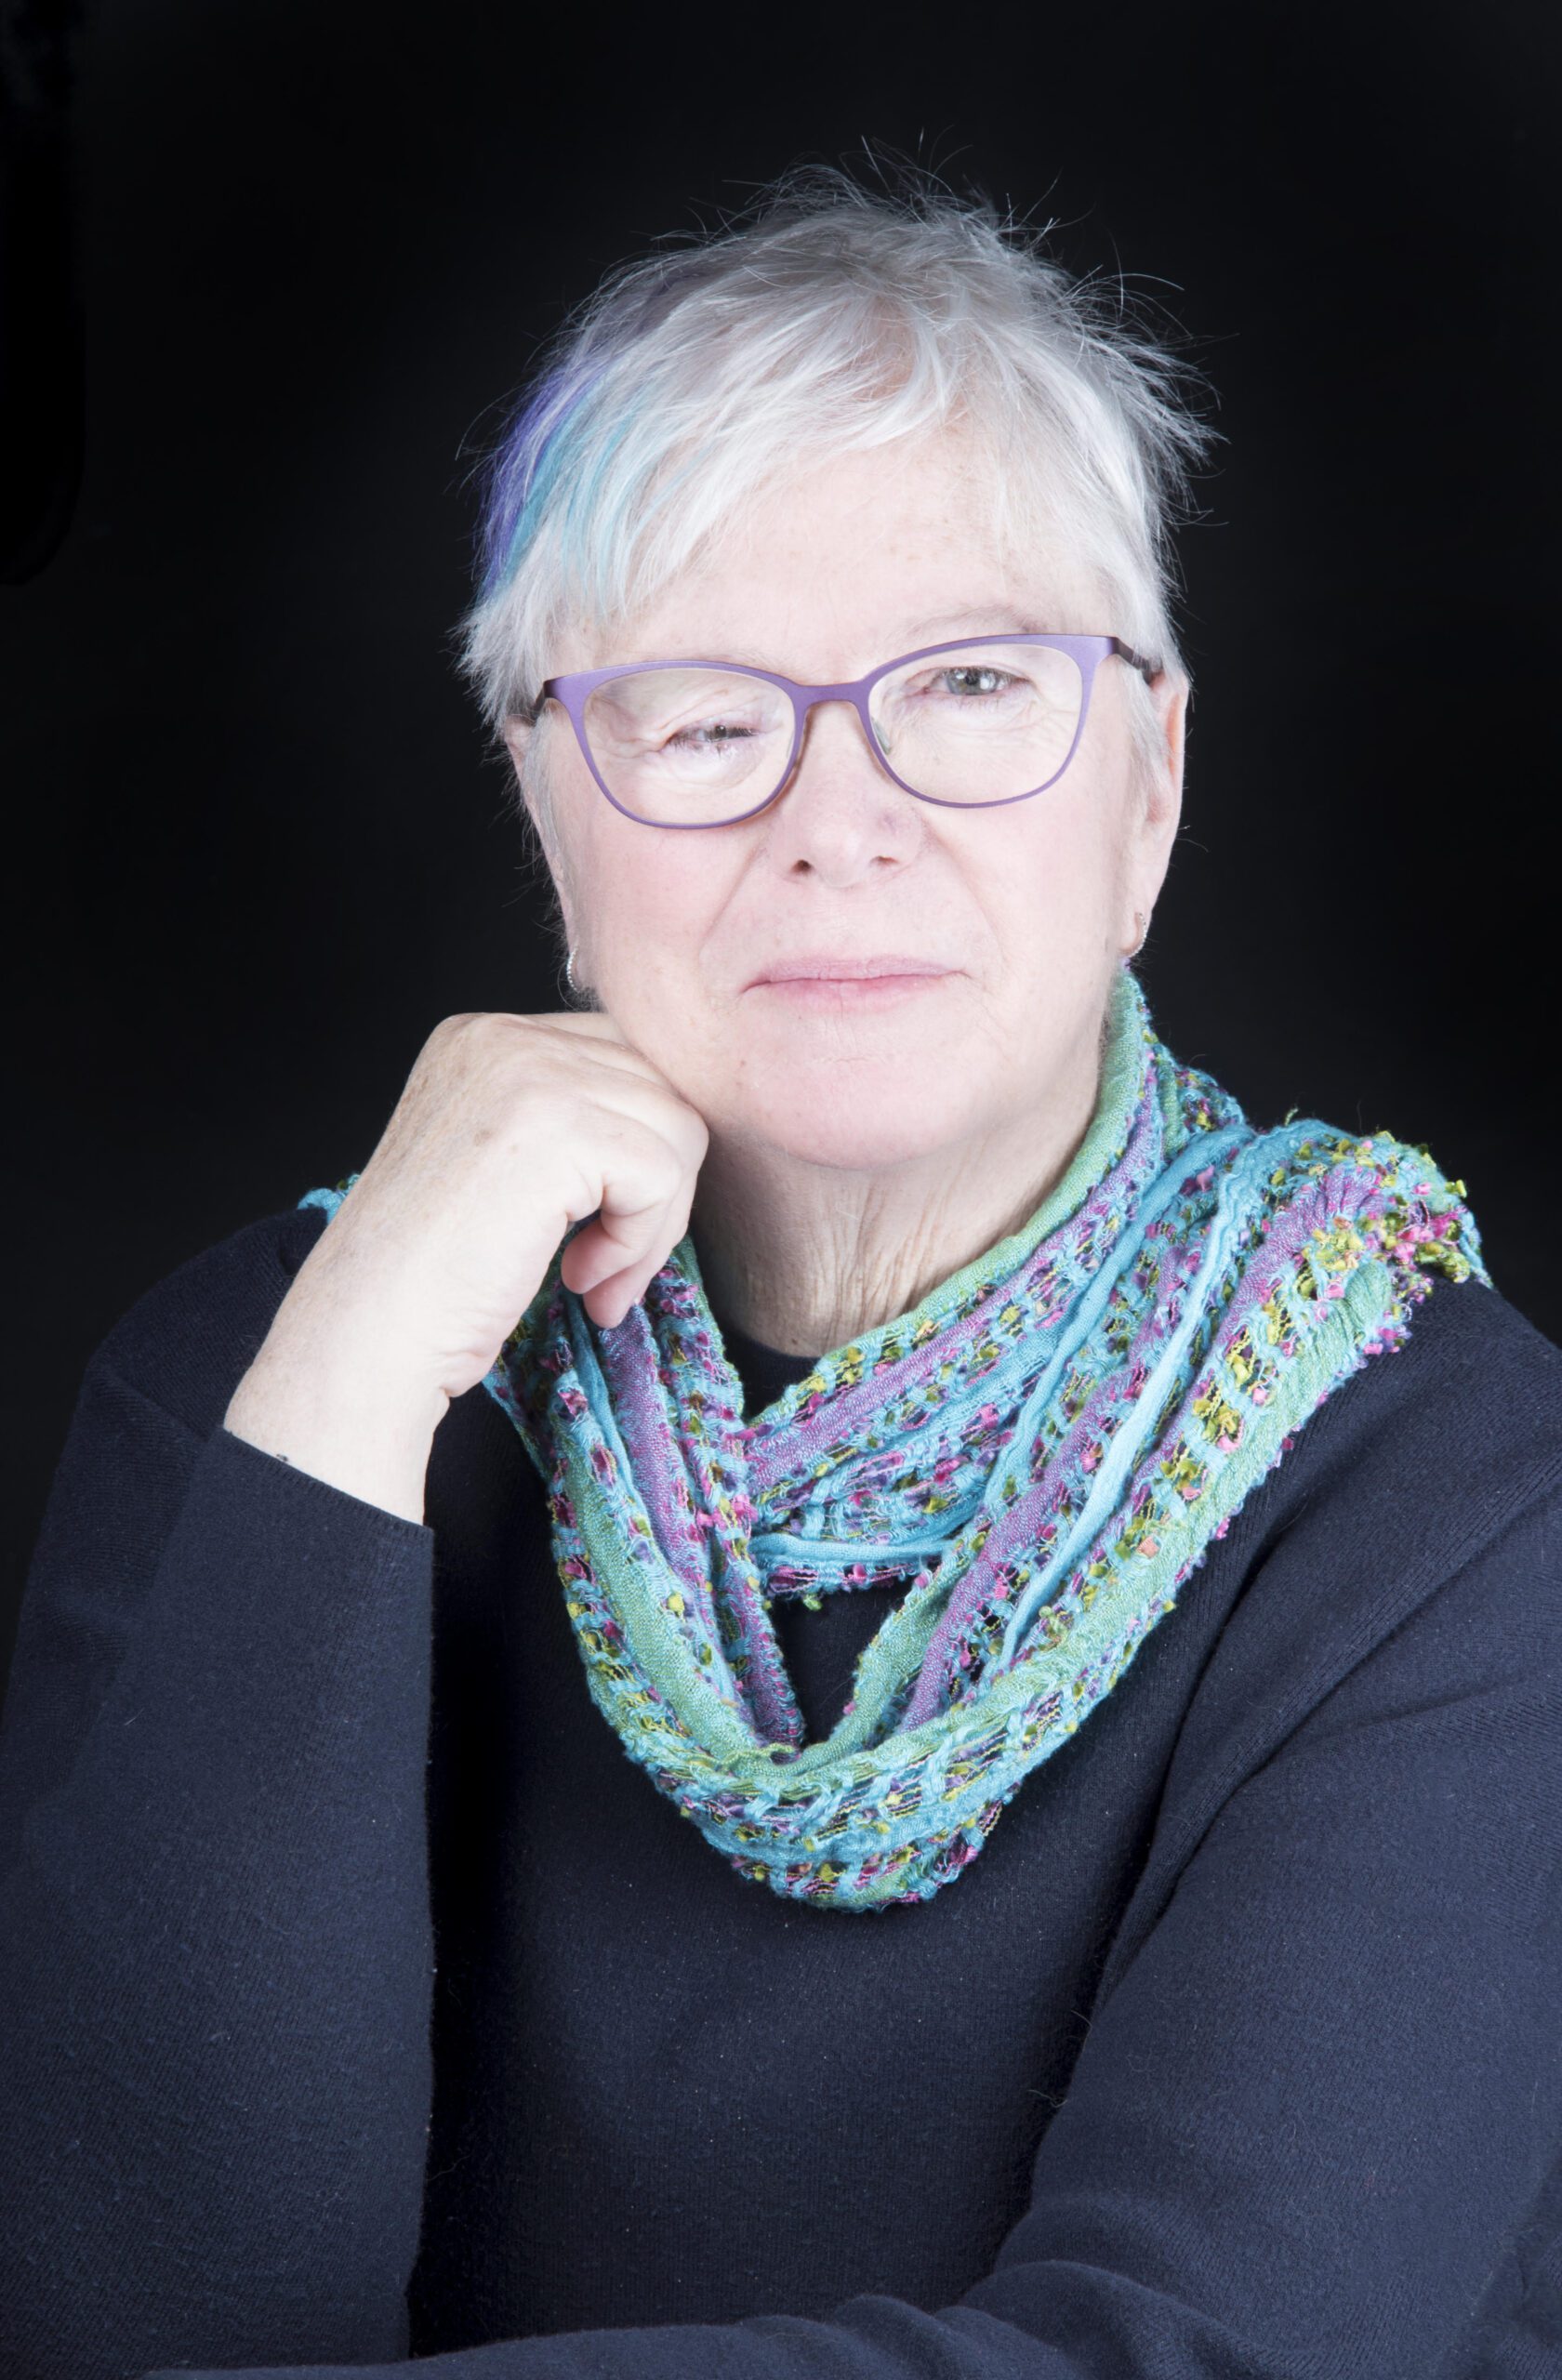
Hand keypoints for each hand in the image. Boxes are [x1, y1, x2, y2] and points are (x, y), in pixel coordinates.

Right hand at [224, 1010, 710, 1518]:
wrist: (368, 1331)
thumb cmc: (432, 1279)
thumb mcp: (501, 1168)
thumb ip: (571, 1126)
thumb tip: (679, 1130)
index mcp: (484, 1037)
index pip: (625, 1060)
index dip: (636, 1152)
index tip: (596, 1229)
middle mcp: (503, 1035)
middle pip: (662, 1088)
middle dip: (657, 1190)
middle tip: (607, 1268)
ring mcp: (529, 1071)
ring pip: (677, 1130)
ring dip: (653, 1225)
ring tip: (593, 1279)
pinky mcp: (559, 1126)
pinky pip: (662, 1173)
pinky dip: (640, 1243)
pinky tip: (581, 1278)